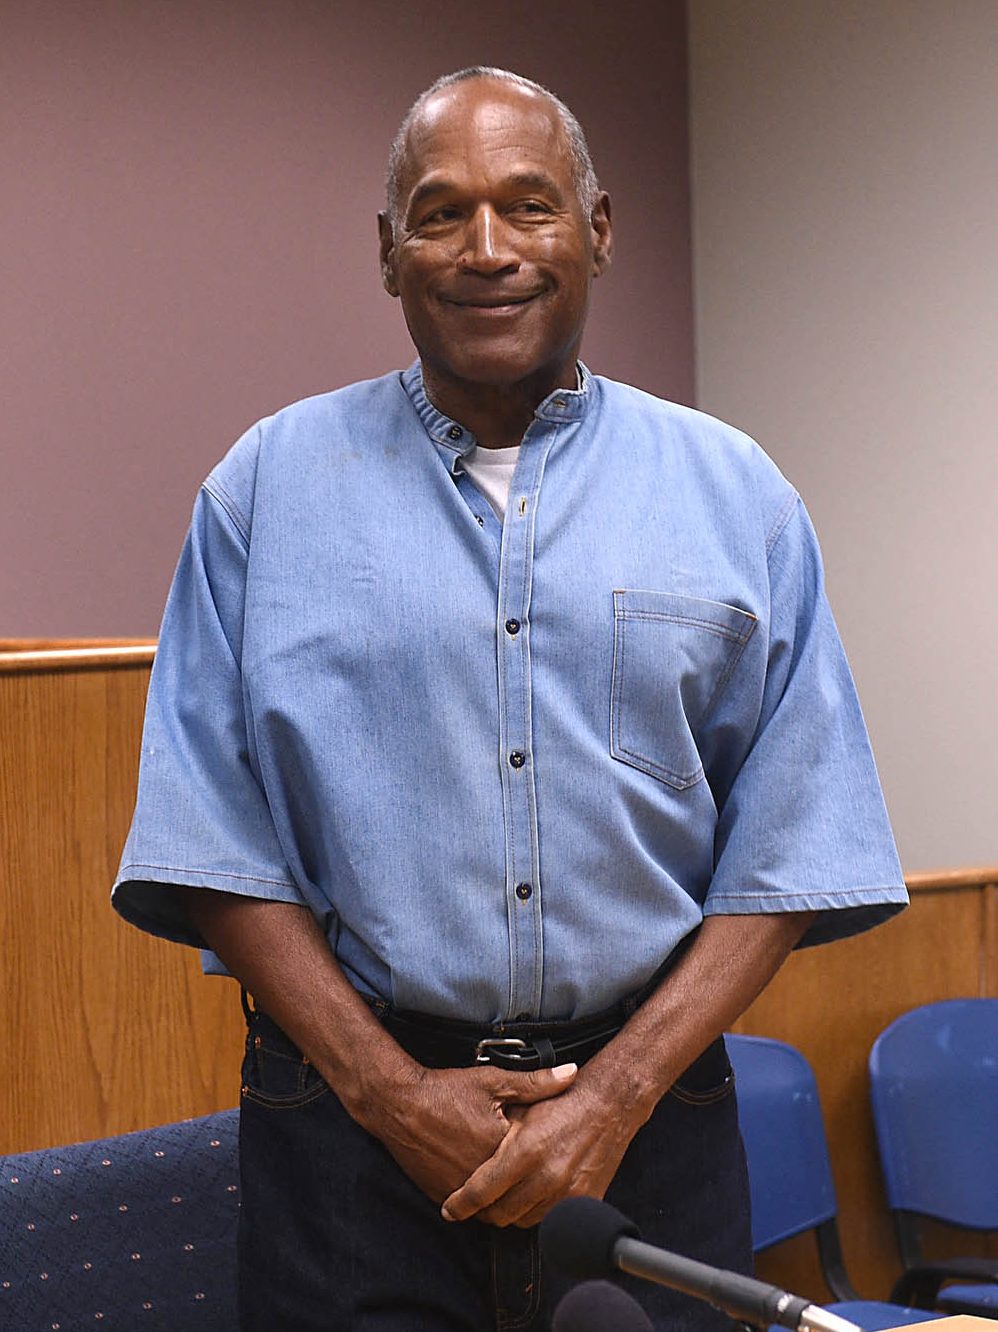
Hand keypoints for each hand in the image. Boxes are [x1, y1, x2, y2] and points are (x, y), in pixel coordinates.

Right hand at [368, 1061, 577, 1204]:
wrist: (399, 1104)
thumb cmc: (447, 1090)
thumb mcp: (493, 1081)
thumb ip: (535, 1083)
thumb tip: (572, 1073)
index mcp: (501, 1149)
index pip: (537, 1164)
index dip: (545, 1155)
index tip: (552, 1147)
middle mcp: (482, 1177)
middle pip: (518, 1191)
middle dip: (528, 1184)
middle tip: (537, 1170)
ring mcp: (460, 1191)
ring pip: (495, 1209)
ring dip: (505, 1198)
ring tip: (513, 1181)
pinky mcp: (442, 1196)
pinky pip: (470, 1211)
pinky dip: (481, 1202)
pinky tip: (487, 1185)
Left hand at [440, 1066, 643, 1227]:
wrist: (608, 1105)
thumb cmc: (563, 1102)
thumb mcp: (522, 1108)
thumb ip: (495, 1136)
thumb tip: (465, 1157)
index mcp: (526, 1150)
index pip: (482, 1191)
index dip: (461, 1204)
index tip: (450, 1210)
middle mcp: (546, 1176)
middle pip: (501, 1213)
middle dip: (484, 1211)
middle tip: (478, 1202)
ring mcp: (567, 1192)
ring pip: (523, 1220)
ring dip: (511, 1212)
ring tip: (506, 1195)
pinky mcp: (584, 1201)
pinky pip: (549, 1219)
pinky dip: (536, 1211)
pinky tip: (531, 1194)